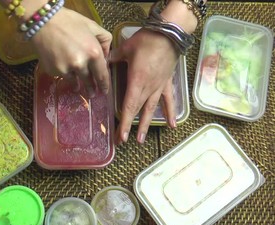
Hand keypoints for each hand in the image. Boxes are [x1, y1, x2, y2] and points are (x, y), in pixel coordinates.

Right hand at [30, 8, 111, 96]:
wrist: (42, 21)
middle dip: (91, 89)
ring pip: (75, 81)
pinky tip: (62, 68)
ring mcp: (66, 69)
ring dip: (77, 85)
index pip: (102, 74)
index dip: (104, 84)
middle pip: (89, 82)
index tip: (104, 91)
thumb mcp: (92, 26)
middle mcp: (80, 64)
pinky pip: (62, 75)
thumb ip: (104, 40)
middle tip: (92, 94)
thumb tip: (106, 55)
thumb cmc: (69, 21)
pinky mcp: (53, 71)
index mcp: (93, 53)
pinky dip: (64, 74)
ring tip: (78, 88)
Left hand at [109, 28, 178, 143]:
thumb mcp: (126, 48)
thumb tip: (102, 62)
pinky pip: (169, 101)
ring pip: (151, 110)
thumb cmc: (147, 40)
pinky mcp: (167, 83)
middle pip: (137, 111)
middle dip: (129, 127)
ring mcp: (158, 87)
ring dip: (145, 125)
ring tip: (141, 140)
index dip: (124, 122)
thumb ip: (112, 57)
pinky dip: (170, 113)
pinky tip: (172, 125)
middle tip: (122, 141)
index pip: (128, 106)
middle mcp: (148, 88)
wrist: (170, 33)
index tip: (120, 136)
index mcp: (137, 81)